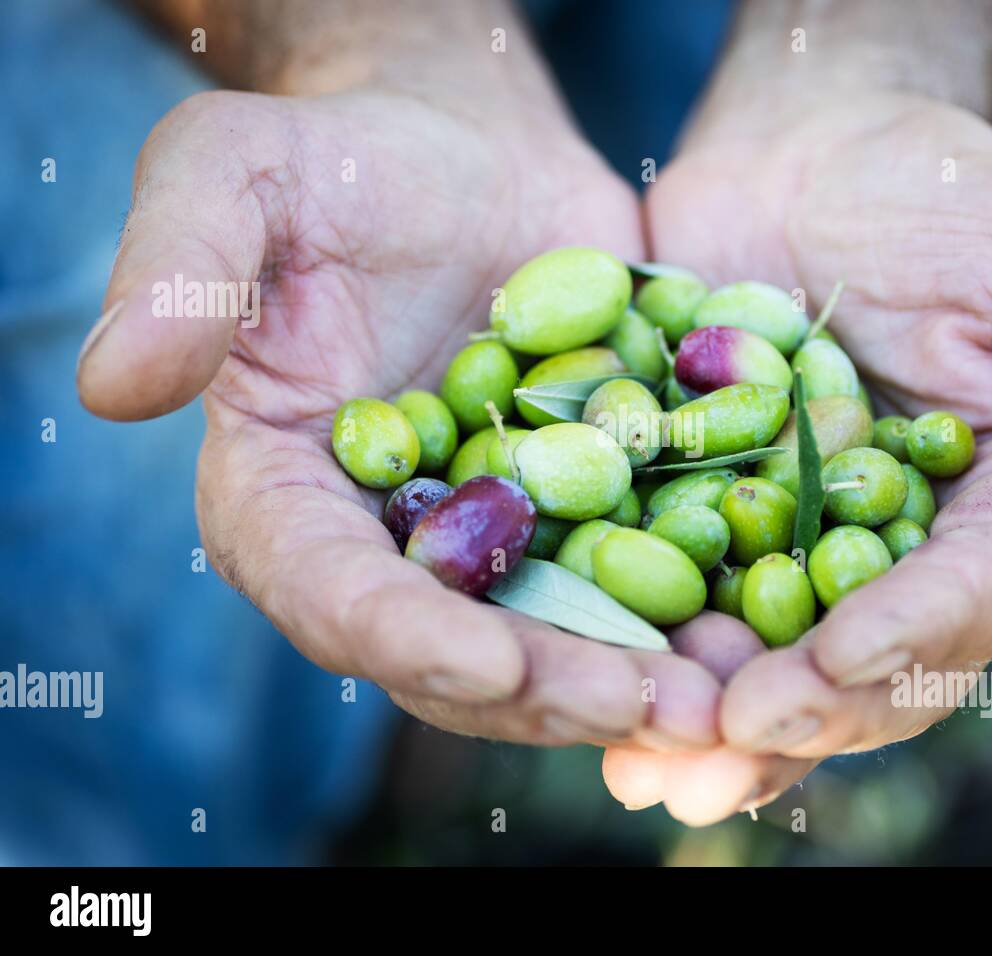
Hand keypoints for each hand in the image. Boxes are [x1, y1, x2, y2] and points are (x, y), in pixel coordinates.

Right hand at [76, 68, 724, 749]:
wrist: (465, 153)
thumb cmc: (342, 156)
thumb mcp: (241, 173)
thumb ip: (181, 269)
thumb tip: (115, 385)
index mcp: (288, 494)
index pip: (331, 593)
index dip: (402, 637)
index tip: (491, 660)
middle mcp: (385, 543)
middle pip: (458, 651)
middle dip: (550, 688)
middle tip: (652, 704)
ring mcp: (488, 542)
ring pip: (554, 641)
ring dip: (634, 681)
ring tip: (724, 694)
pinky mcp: (574, 515)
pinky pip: (628, 586)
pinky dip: (688, 619)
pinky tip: (759, 634)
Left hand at [604, 91, 991, 823]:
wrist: (811, 149)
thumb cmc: (952, 195)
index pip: (968, 598)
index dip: (907, 640)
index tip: (836, 662)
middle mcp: (896, 557)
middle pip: (862, 667)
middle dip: (799, 710)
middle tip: (724, 738)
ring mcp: (790, 546)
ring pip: (760, 659)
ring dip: (706, 719)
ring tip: (648, 761)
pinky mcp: (698, 517)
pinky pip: (667, 592)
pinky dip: (633, 642)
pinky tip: (588, 680)